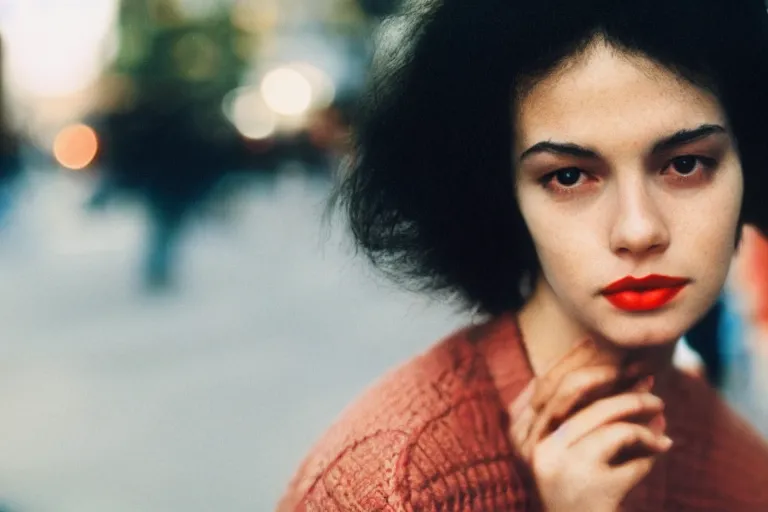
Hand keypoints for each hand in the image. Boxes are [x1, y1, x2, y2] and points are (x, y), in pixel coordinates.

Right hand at [508, 341, 670, 511]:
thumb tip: (628, 371)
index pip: (544, 382)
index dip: (570, 359)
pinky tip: (664, 444)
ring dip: (638, 405)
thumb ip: (579, 411)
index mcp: (519, 432)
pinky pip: (624, 441)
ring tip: (660, 405)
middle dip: (610, 374)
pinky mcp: (586, 482)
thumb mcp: (565, 446)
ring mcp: (556, 463)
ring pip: (603, 414)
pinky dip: (649, 440)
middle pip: (571, 390)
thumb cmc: (574, 490)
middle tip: (642, 371)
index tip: (595, 342)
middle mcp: (531, 445)